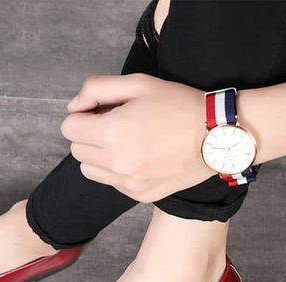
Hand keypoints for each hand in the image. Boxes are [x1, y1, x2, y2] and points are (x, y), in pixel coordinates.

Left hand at [61, 74, 215, 201]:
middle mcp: (116, 163)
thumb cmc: (178, 105)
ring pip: (88, 169)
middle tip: (114, 124)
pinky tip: (138, 157)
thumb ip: (97, 89)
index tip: (100, 112)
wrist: (216, 137)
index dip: (82, 116)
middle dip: (88, 135)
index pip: (68, 128)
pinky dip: (115, 170)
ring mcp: (127, 182)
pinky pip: (110, 182)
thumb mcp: (138, 83)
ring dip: (97, 155)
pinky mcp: (138, 194)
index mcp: (112, 133)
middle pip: (76, 150)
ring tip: (124, 142)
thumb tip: (73, 107)